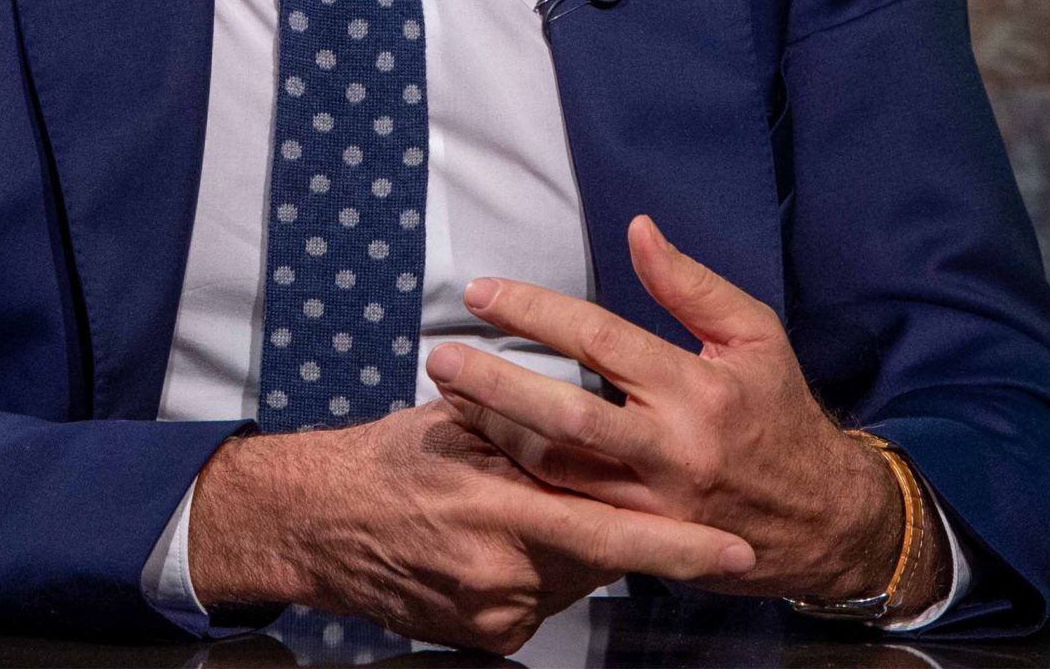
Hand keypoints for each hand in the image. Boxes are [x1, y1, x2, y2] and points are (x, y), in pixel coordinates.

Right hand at [187, 392, 756, 654]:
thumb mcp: (458, 420)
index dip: (676, 546)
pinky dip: (540, 571)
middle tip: (646, 505)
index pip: (609, 533)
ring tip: (526, 508)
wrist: (315, 523)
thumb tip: (596, 410)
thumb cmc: (388, 458)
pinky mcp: (484, 639)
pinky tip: (503, 543)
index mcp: (497, 507)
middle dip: (624, 530)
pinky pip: (542, 603)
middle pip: (597, 557)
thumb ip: (528, 423)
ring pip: (572, 578)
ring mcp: (490, 614)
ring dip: (572, 544)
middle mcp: (498, 571)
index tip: (734, 552)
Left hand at [424, 213, 945, 611]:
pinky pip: (570, 511)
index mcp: (697, 387)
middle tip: (440, 358)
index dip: (535, 312)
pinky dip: (523, 483)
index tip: (482, 292)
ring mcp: (653, 505)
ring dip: (496, 435)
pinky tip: (485, 456)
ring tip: (448, 402)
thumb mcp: (755, 335)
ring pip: (557, 472)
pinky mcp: (642, 542)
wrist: (824, 519)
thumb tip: (638, 229)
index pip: (600, 338)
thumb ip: (691, 285)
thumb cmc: (780, 413)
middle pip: (565, 416)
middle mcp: (672, 448)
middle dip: (495, 385)